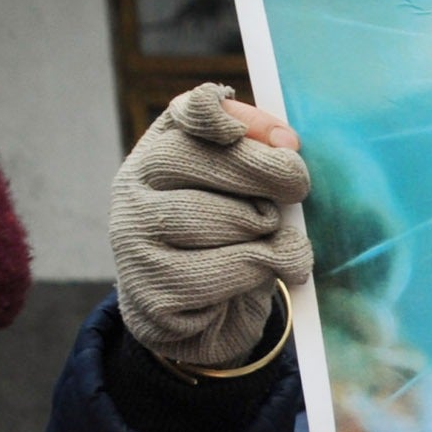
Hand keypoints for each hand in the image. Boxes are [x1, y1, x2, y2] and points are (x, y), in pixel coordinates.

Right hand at [108, 82, 314, 367]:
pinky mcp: (152, 287)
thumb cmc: (233, 242)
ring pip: (227, 219)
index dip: (221, 115)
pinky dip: (263, 272)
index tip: (253, 132)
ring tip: (269, 243)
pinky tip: (262, 275)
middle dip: (268, 172)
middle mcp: (133, 185)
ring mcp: (134, 236)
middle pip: (207, 159)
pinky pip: (232, 270)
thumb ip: (262, 158)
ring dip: (269, 233)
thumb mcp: (248, 193)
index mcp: (160, 148)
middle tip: (297, 188)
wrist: (204, 319)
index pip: (187, 112)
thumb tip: (285, 143)